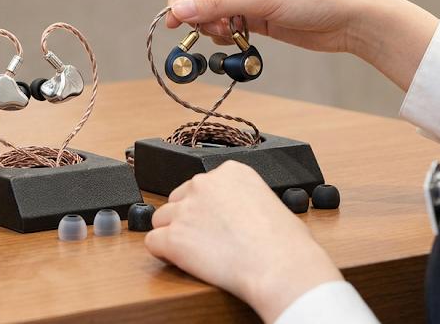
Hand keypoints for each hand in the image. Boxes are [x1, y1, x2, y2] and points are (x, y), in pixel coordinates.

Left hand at [145, 161, 342, 322]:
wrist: (280, 267)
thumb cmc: (286, 243)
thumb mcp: (270, 202)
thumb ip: (244, 199)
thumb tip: (238, 213)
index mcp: (230, 172)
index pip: (200, 186)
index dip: (205, 208)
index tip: (214, 222)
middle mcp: (203, 184)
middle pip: (177, 200)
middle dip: (187, 220)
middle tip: (206, 241)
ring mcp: (185, 209)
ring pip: (161, 220)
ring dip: (174, 236)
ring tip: (197, 254)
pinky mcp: (173, 237)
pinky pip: (153, 243)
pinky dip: (164, 253)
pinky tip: (182, 261)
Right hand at [166, 0, 437, 90]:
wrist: (350, 19)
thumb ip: (216, 4)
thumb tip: (178, 10)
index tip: (175, 17)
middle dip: (197, 12)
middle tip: (201, 31)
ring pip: (210, 9)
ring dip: (211, 25)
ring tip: (228, 34)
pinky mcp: (254, 13)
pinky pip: (225, 23)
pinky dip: (223, 34)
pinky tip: (236, 39)